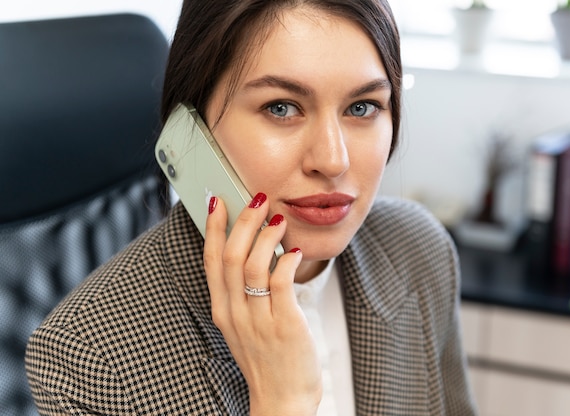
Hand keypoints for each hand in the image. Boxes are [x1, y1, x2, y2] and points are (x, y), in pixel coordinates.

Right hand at [203, 193, 321, 415]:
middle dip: (242, 221)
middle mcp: (235, 313)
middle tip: (256, 198)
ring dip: (266, 236)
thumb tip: (253, 254)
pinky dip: (286, 261)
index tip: (218, 202)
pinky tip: (294, 251)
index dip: (212, 228)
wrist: (283, 400)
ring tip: (278, 219)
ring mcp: (259, 319)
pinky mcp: (285, 324)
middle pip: (231, 256)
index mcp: (222, 310)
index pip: (211, 261)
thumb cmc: (267, 359)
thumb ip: (243, 294)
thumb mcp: (243, 326)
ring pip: (254, 266)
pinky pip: (281, 283)